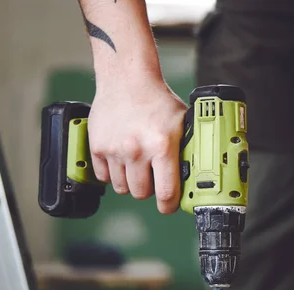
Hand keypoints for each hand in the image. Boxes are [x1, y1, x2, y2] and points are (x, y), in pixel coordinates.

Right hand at [87, 76, 187, 213]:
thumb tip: (195, 172)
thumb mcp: (182, 122)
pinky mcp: (98, 147)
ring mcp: (115, 150)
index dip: (169, 205)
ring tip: (137, 166)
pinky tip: (121, 160)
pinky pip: (103, 177)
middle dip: (149, 190)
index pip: (166, 193)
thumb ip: (188, 148)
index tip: (170, 206)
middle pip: (141, 194)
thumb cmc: (156, 100)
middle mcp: (137, 150)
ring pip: (122, 188)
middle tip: (153, 178)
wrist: (127, 79)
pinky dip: (112, 173)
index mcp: (162, 146)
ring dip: (130, 182)